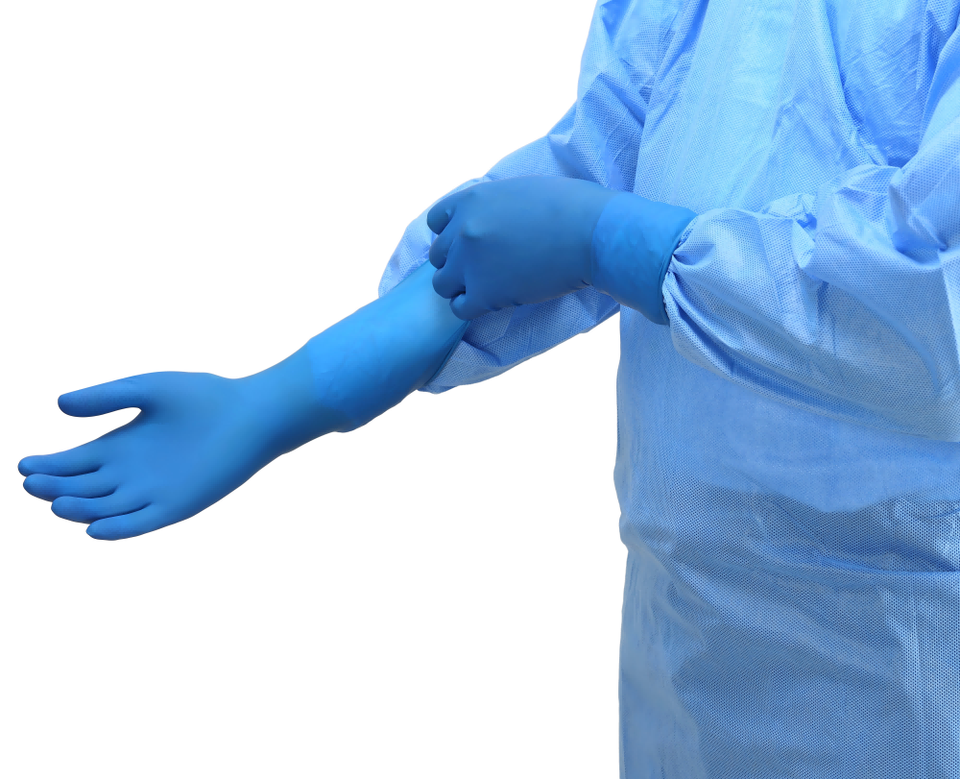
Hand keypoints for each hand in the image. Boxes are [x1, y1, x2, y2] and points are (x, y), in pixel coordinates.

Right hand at [18, 371, 279, 539]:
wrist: (254, 412)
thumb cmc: (204, 396)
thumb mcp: (147, 389)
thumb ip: (105, 397)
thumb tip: (58, 404)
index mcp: (119, 446)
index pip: (71, 464)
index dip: (46, 467)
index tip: (23, 465)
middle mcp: (130, 474)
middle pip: (80, 488)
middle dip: (54, 487)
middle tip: (32, 482)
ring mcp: (152, 493)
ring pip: (104, 510)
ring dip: (80, 509)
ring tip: (57, 501)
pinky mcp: (177, 506)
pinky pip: (141, 524)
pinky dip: (118, 529)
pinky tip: (94, 528)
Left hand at [426, 175, 618, 319]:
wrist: (592, 234)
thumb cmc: (571, 207)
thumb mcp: (519, 190)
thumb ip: (493, 205)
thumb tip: (488, 220)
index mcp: (470, 199)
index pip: (437, 222)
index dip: (452, 235)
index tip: (472, 244)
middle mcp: (462, 230)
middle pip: (438, 256)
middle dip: (458, 263)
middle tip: (486, 269)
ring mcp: (469, 263)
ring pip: (442, 285)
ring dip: (462, 287)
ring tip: (489, 288)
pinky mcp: (484, 294)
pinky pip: (458, 308)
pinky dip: (472, 308)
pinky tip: (495, 302)